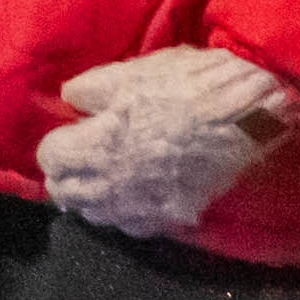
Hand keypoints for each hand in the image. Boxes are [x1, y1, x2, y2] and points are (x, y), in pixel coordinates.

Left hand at [34, 47, 298, 240]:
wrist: (249, 118)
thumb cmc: (188, 88)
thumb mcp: (133, 74)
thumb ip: (91, 89)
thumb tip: (70, 99)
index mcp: (97, 146)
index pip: (51, 158)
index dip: (56, 143)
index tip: (69, 131)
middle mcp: (112, 186)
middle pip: (67, 193)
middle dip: (66, 175)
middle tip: (77, 158)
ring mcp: (143, 207)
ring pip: (96, 215)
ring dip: (91, 198)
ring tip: (101, 177)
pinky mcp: (172, 218)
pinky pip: (133, 226)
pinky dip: (126, 213)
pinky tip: (134, 194)